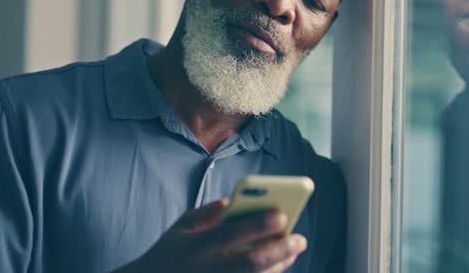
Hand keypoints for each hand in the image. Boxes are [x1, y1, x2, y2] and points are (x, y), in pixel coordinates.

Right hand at [115, 198, 306, 272]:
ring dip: (280, 266)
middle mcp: (210, 268)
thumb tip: (230, 202)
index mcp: (198, 245)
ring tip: (293, 250)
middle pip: (253, 261)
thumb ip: (206, 212)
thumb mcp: (180, 227)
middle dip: (280, 249)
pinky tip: (278, 267)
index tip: (282, 214)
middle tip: (300, 238)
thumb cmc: (168, 254)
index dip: (260, 223)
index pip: (233, 232)